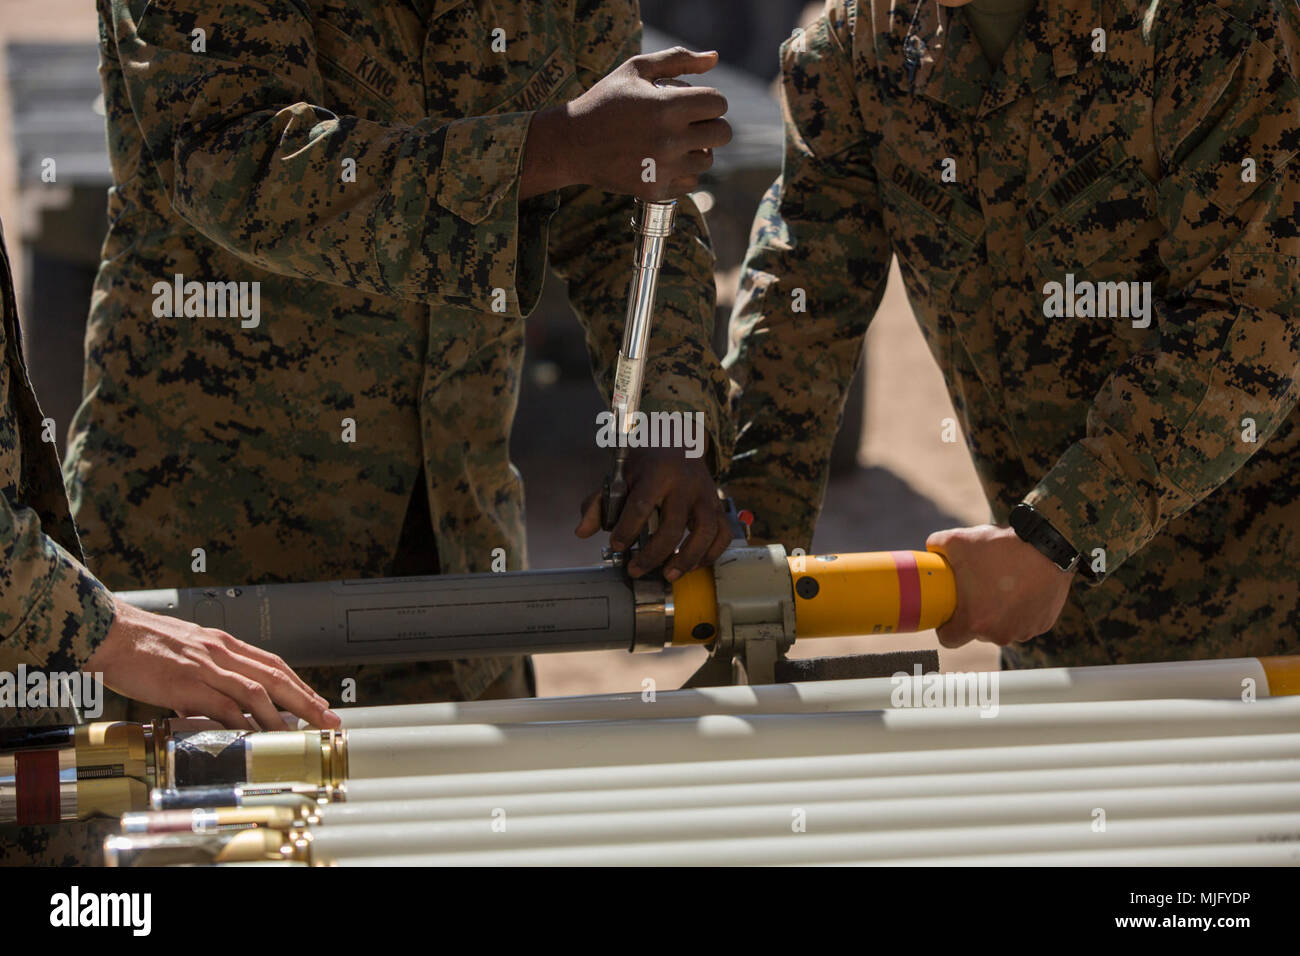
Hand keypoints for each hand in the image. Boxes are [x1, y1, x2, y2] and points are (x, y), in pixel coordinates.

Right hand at [86, 599, 339, 730]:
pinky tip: (257, 736)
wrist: (110, 633)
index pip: (273, 663)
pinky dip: (243, 722)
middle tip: (328, 718)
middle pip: (275, 676)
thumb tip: (223, 701)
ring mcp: (205, 667)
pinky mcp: (186, 684)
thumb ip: (209, 671)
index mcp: (224, 643)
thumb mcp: (187, 651)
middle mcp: (221, 652)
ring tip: (302, 732)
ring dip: (284, 714)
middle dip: (306, 699)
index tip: (318, 701)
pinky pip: (223, 706)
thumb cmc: (143, 644)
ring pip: (256, 691)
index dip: (299, 684)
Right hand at [522, 47, 730, 199]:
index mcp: (667, 106)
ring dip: (698, 150)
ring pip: (707, 160)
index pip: (718, 104)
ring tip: (676, 141)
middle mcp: (669, 140)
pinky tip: (667, 161)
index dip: (711, 100)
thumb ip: (677, 59)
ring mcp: (663, 168)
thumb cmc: (605, 101)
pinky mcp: (655, 190)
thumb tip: (715, 58)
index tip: (696, 102)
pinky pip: (691, 182)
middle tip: (693, 122)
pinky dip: (684, 172)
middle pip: (722, 134)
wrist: (571, 144)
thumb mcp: (636, 69)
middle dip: (712, 124)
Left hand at [576, 446, 729, 579]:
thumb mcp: (619, 474)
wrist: (679, 439)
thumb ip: (598, 503)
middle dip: (653, 554)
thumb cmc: (646, 461)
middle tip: (636, 570)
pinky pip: (723, 534)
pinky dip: (711, 553)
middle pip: (674, 525)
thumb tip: (582, 532)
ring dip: (688, 559)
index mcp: (657, 473)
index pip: (641, 505)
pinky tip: (693, 565)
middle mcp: (685, 484)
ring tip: (669, 575)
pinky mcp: (717, 505)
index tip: (616, 546)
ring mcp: (706, 495)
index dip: (627, 530)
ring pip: (705, 532)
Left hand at [925, 524, 1073, 647]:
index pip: (949, 640)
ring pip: (1002, 627)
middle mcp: (999, 634)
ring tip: (1002, 585)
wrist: (1048, 546)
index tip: (948, 614)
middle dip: (975, 615)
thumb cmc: (1002, 547)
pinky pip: (1024, 622)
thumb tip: (929, 551)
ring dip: (999, 613)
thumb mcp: (958, 540)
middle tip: (977, 590)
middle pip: (977, 632)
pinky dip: (1021, 609)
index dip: (945, 628)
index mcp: (974, 621)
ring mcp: (1023, 631)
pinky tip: (1022, 587)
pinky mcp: (1042, 625)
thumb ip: (936, 546)